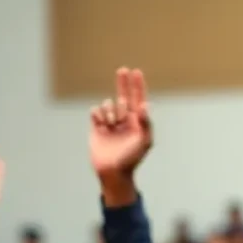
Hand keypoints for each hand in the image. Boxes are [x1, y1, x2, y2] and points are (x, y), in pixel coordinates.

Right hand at [89, 67, 151, 182]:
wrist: (113, 173)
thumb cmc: (132, 159)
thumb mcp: (144, 142)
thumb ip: (146, 123)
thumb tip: (145, 104)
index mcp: (137, 121)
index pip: (138, 99)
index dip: (137, 85)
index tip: (135, 71)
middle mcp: (123, 120)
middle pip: (122, 95)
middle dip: (122, 82)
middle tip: (122, 70)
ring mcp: (110, 124)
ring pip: (108, 104)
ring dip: (111, 109)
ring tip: (112, 122)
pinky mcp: (97, 129)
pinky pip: (95, 112)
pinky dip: (98, 114)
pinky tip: (102, 123)